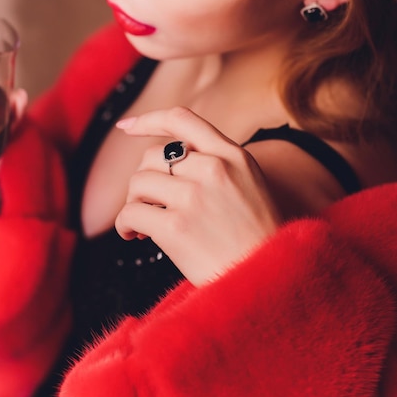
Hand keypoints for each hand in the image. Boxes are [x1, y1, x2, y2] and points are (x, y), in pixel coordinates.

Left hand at [115, 107, 280, 285]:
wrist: (271, 278)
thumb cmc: (256, 236)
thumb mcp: (249, 182)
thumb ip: (216, 163)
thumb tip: (167, 158)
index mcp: (232, 155)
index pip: (182, 119)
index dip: (149, 120)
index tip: (126, 126)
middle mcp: (213, 168)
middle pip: (152, 155)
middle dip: (144, 179)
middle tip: (149, 203)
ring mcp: (194, 196)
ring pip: (138, 182)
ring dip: (134, 203)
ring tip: (144, 225)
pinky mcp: (176, 227)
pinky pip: (130, 213)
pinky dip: (125, 225)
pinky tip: (134, 236)